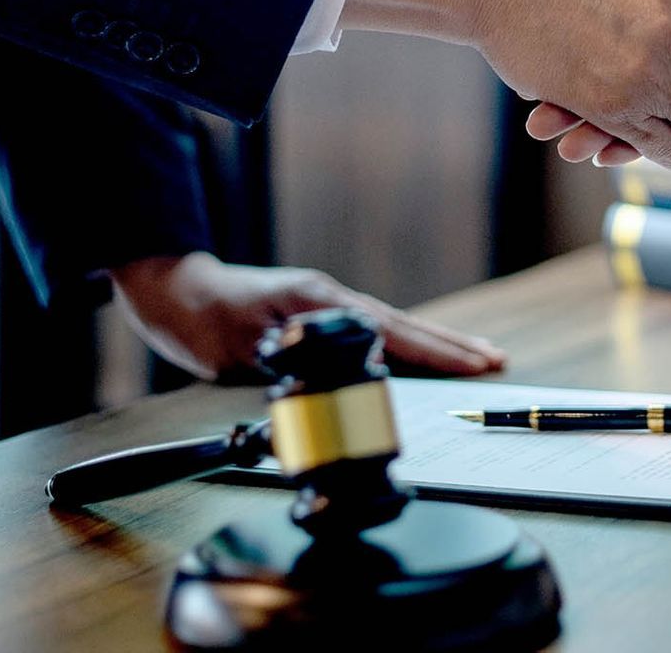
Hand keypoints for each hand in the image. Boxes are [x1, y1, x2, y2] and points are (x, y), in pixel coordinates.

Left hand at [108, 252, 507, 379]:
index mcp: (321, 302)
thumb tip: (336, 380)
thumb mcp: (241, 346)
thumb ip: (292, 360)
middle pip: (405, 324)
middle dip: (452, 345)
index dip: (434, 350)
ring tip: (475, 356)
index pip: (391, 330)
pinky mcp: (318, 313)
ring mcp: (327, 303)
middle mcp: (331, 299)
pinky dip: (406, 343)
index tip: (474, 363)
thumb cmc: (202, 321)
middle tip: (495, 360)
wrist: (175, 291)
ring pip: (394, 325)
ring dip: (435, 343)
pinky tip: (422, 355)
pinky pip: (375, 329)